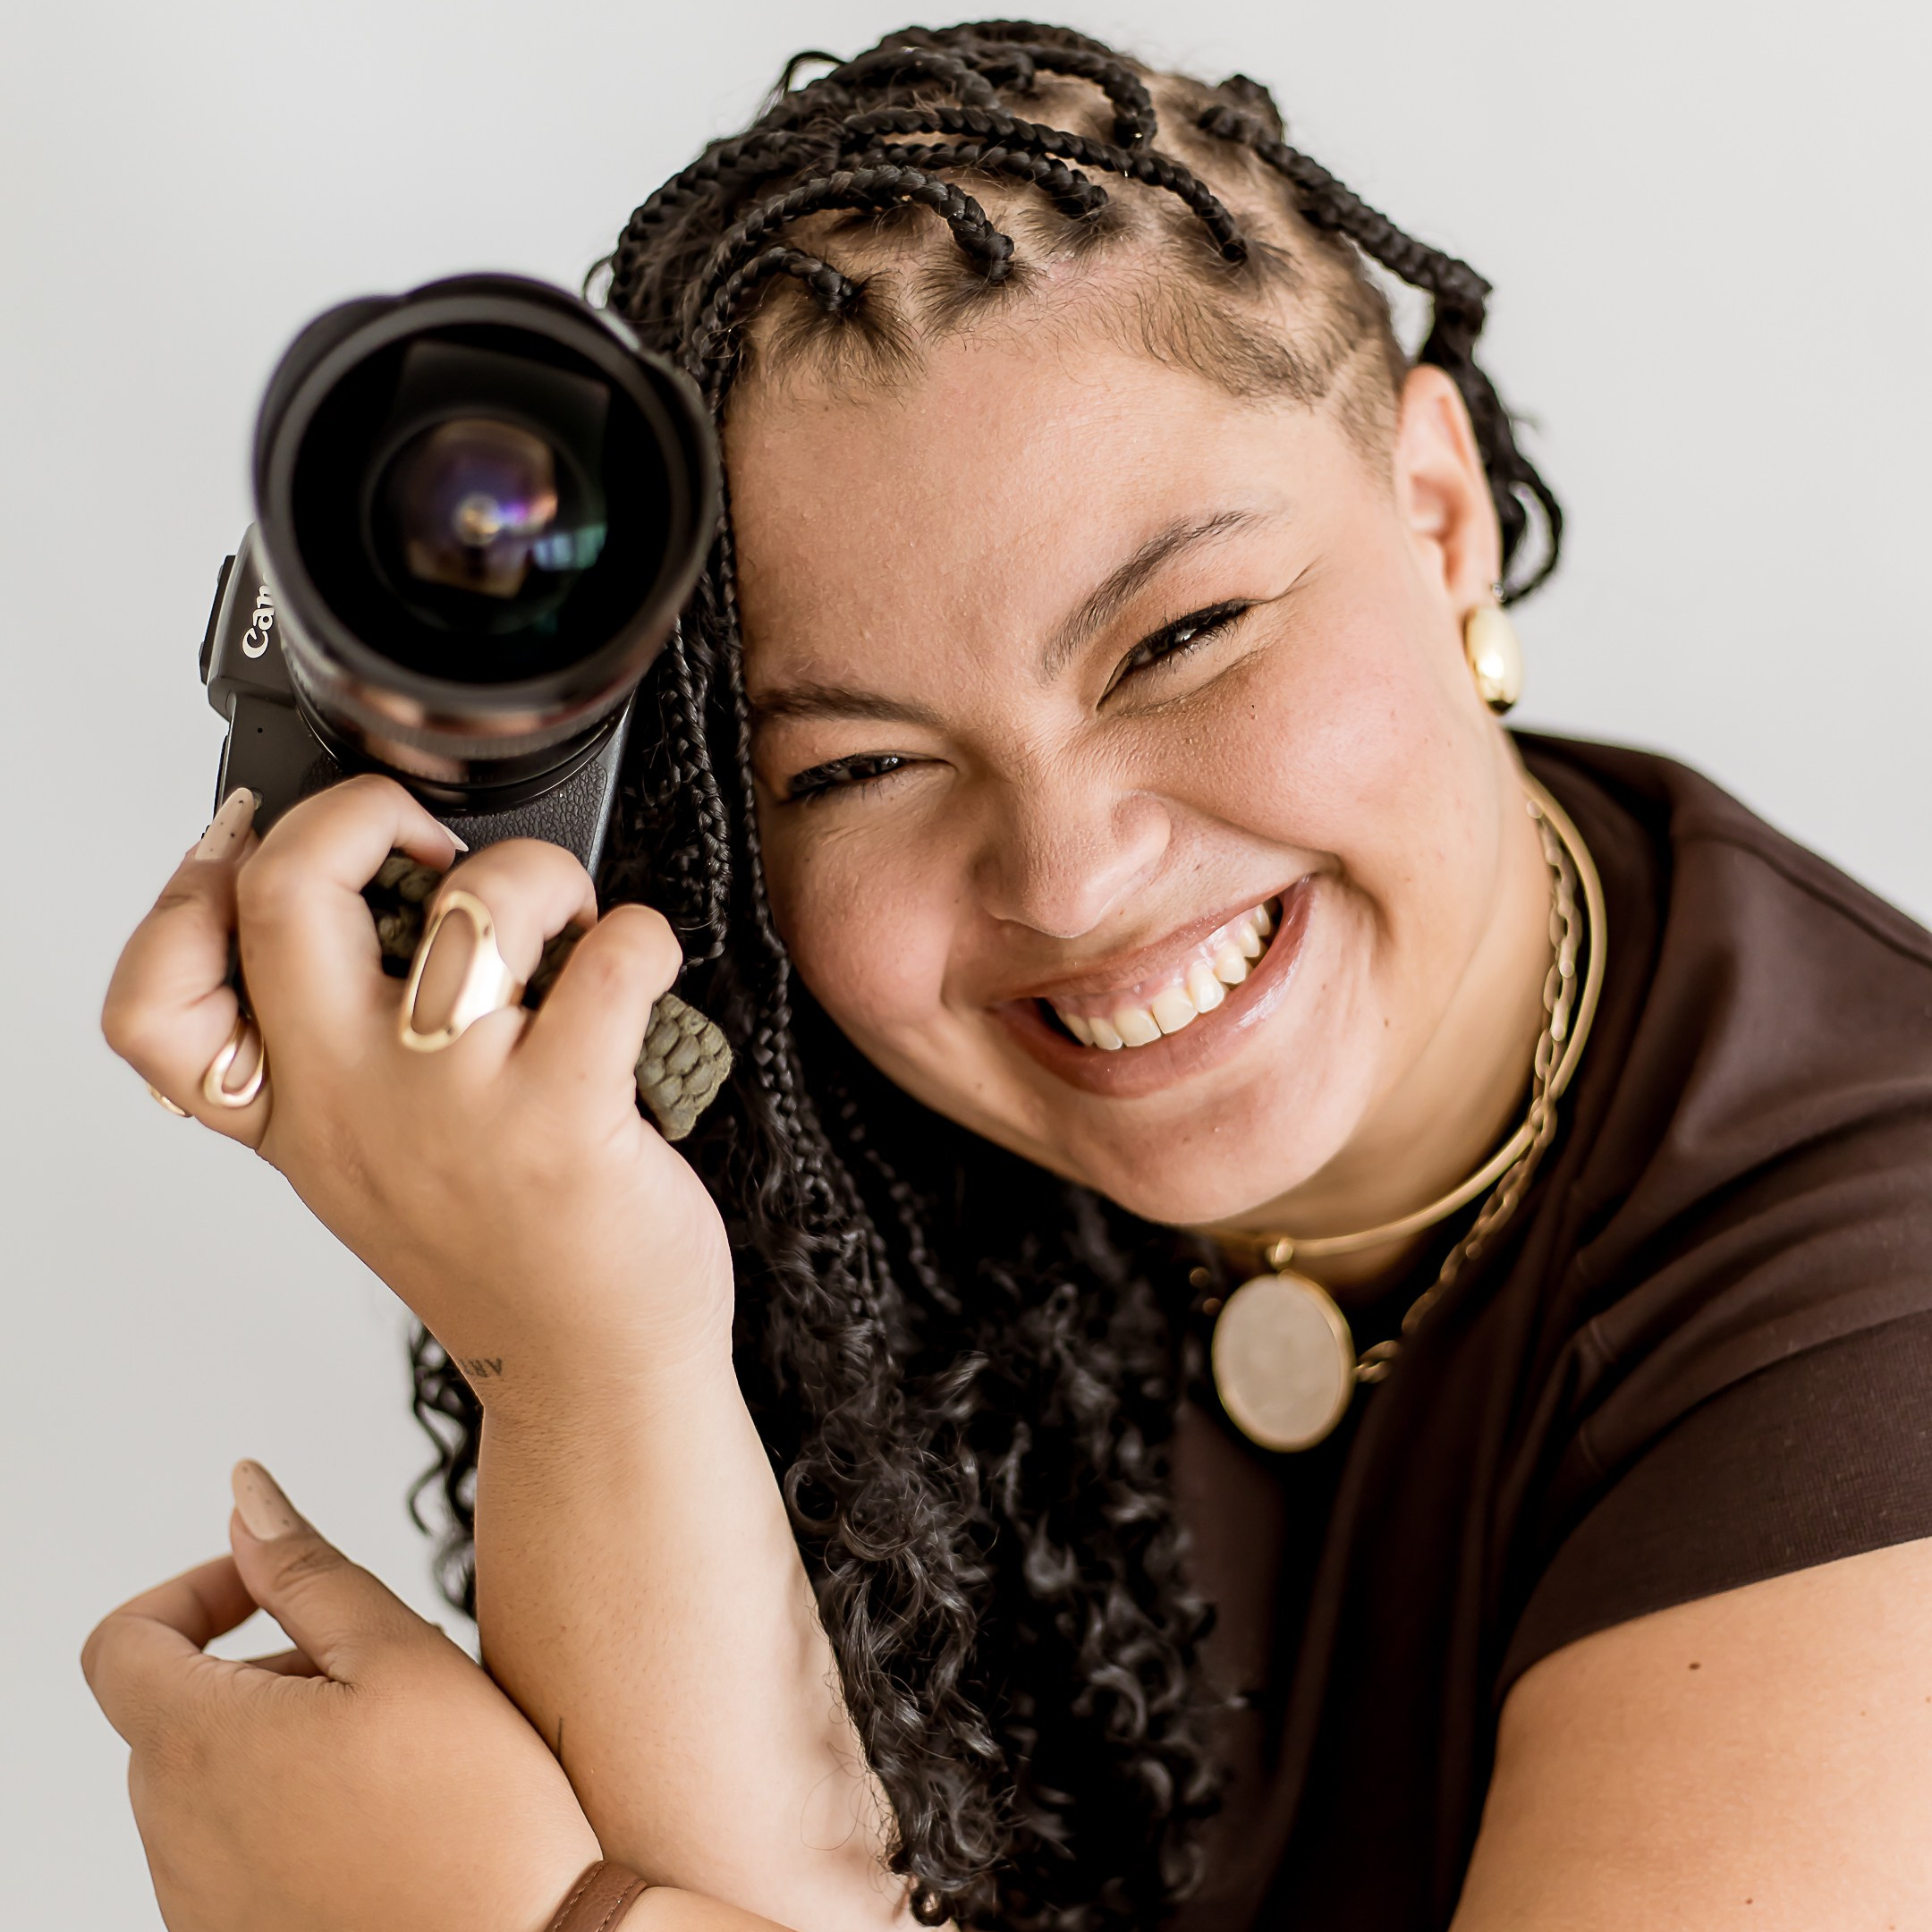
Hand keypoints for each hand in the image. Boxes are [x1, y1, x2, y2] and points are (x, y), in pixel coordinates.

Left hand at [80, 1462, 601, 1931]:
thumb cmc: (474, 1817)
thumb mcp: (402, 1654)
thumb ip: (308, 1569)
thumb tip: (245, 1494)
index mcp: (198, 1747)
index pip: (122, 1642)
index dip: (195, 1590)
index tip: (273, 1588)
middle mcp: (172, 1834)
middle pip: (181, 1707)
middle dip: (274, 1663)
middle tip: (388, 1669)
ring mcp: (198, 1902)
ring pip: (213, 1776)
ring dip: (288, 1734)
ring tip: (402, 1745)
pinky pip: (237, 1848)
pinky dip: (294, 1806)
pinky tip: (389, 1813)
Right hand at [101, 779, 734, 1413]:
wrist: (594, 1376)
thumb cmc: (508, 1253)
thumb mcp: (375, 1166)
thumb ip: (343, 1057)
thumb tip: (377, 897)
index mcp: (296, 1113)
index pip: (153, 1004)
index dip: (182, 894)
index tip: (251, 844)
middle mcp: (353, 1105)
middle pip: (284, 896)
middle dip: (356, 810)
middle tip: (424, 840)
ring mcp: (455, 1111)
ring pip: (473, 905)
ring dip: (539, 876)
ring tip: (567, 925)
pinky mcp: (563, 1119)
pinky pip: (608, 958)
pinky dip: (639, 936)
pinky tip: (641, 968)